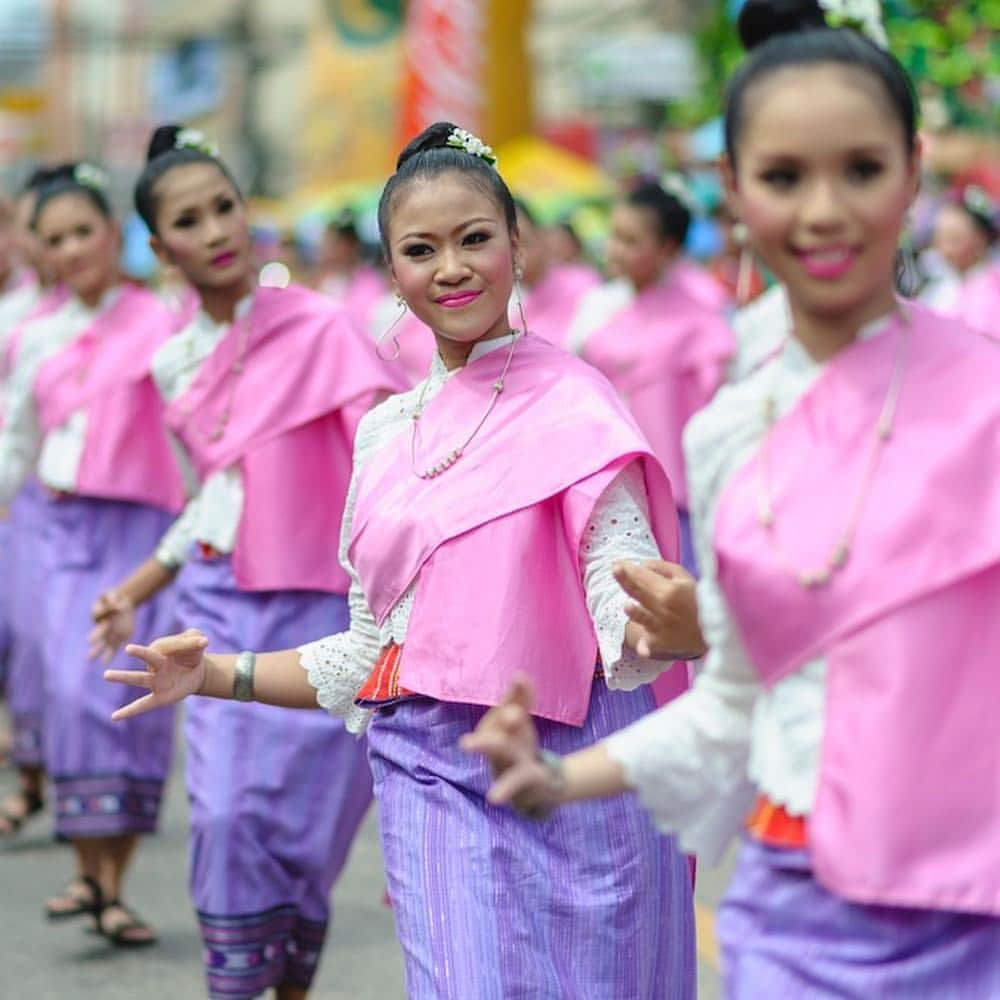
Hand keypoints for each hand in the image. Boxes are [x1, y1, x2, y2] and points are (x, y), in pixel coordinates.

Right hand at [88, 590, 136, 662]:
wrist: (121, 604)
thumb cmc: (113, 598)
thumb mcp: (111, 595)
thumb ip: (110, 598)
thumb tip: (117, 607)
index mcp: (100, 616)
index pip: (99, 615)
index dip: (107, 610)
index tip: (116, 606)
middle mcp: (103, 628)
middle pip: (97, 634)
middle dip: (94, 638)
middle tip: (89, 642)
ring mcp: (110, 635)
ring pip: (102, 645)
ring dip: (96, 652)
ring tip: (90, 659)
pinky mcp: (119, 639)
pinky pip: (114, 649)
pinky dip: (109, 655)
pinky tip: (104, 663)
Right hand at [105, 629, 209, 720]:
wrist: (196, 671)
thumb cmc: (191, 653)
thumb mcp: (196, 644)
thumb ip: (195, 640)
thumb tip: (203, 640)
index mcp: (162, 649)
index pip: (172, 645)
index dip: (190, 643)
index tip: (203, 642)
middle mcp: (155, 665)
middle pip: (147, 658)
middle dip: (140, 654)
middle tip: (128, 648)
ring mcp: (156, 681)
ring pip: (139, 679)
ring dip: (124, 677)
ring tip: (106, 674)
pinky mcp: (159, 697)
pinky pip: (142, 705)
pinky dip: (129, 711)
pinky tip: (114, 717)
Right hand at [460, 679, 561, 814]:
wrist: (533, 782)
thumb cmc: (518, 745)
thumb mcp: (521, 721)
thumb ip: (521, 698)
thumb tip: (520, 674)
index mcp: (497, 724)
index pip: (504, 706)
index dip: (515, 694)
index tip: (521, 678)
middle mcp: (496, 741)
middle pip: (492, 725)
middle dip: (489, 716)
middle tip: (478, 709)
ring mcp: (504, 762)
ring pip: (498, 750)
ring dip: (485, 745)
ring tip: (465, 743)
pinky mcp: (517, 780)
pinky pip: (510, 783)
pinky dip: (502, 789)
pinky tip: (492, 797)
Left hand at [614, 559, 706, 659]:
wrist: (711, 631)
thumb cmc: (695, 600)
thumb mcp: (684, 578)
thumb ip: (662, 568)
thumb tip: (641, 564)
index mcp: (671, 591)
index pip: (644, 576)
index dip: (628, 568)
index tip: (617, 563)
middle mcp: (664, 608)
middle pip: (638, 592)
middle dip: (624, 579)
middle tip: (615, 568)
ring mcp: (661, 628)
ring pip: (643, 619)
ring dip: (635, 613)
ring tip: (627, 606)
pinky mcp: (659, 644)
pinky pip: (648, 647)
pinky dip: (646, 648)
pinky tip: (643, 649)